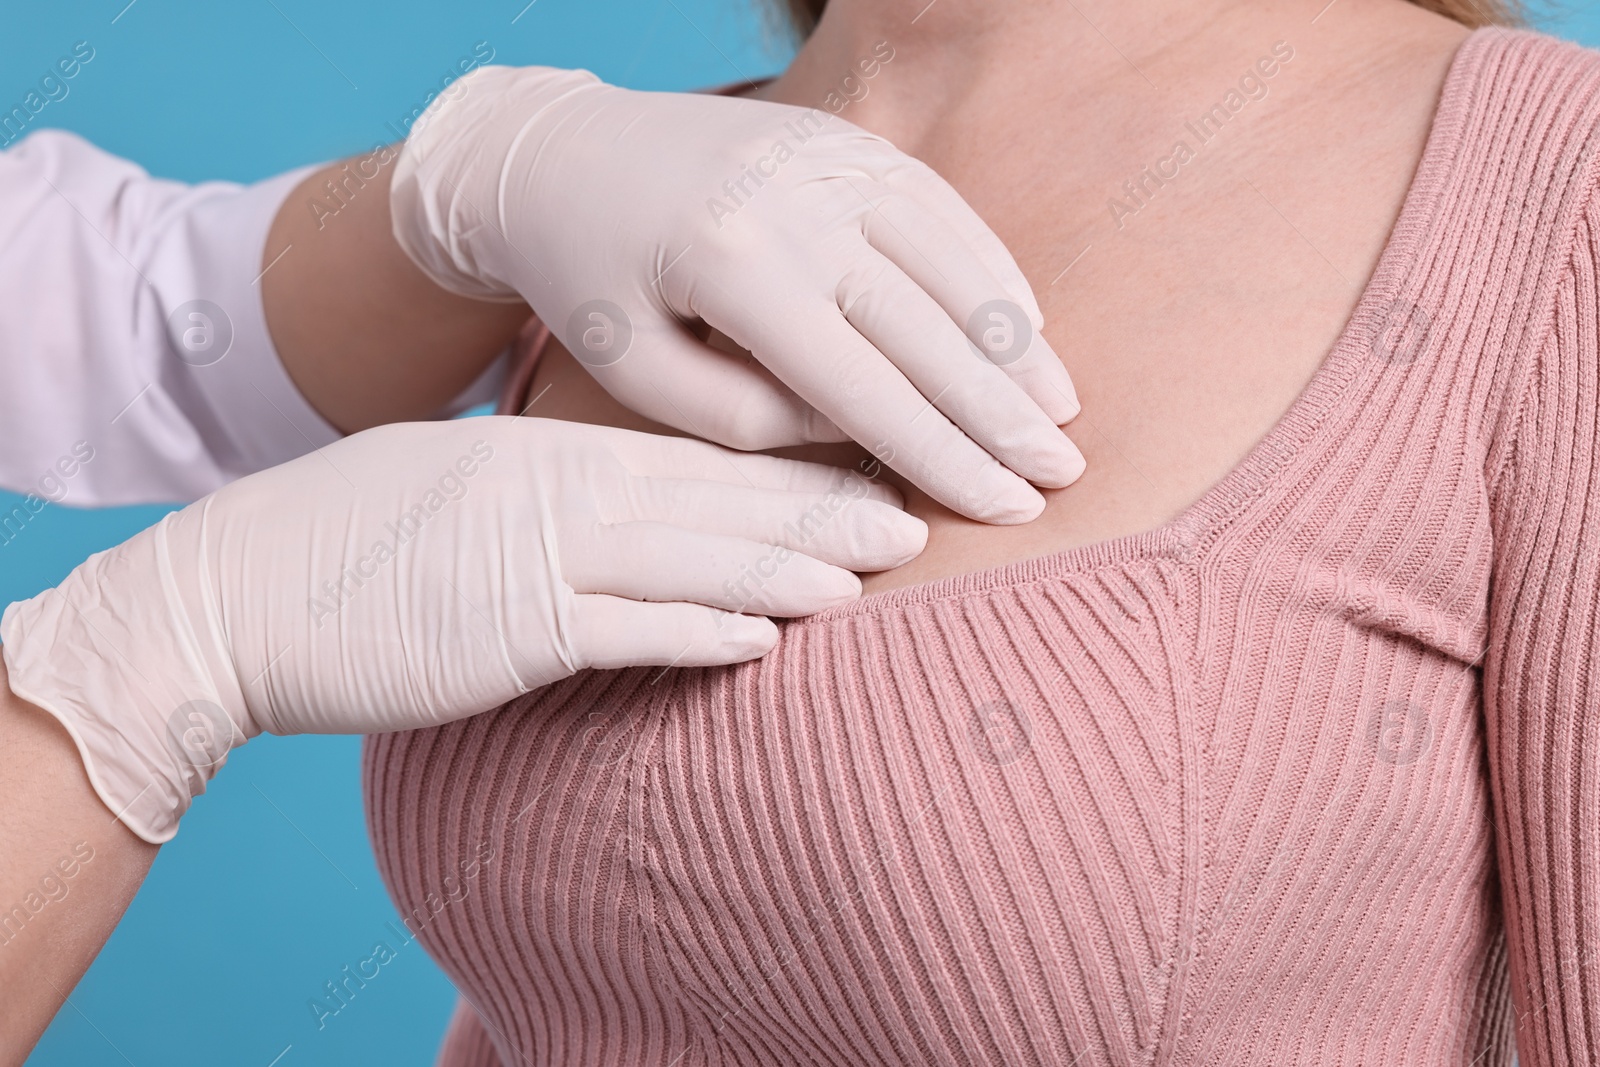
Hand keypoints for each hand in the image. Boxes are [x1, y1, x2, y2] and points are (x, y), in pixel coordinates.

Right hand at [0, 417, 924, 842]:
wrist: (236, 590)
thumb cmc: (350, 537)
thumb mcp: (462, 478)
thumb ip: (554, 486)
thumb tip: (639, 506)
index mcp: (548, 447)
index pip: (699, 453)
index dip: (795, 464)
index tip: (872, 467)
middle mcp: (554, 489)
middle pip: (720, 500)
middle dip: (826, 509)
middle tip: (918, 515)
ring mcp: (532, 557)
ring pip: (692, 559)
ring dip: (789, 568)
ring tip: (874, 573)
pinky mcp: (507, 633)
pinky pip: (625, 633)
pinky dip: (700, 634)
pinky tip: (767, 639)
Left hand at [389, 66, 1083, 522]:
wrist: (559, 152)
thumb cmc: (591, 281)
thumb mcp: (639, 372)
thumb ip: (751, 419)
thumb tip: (863, 434)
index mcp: (734, 267)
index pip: (866, 385)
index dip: (944, 454)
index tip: (1007, 506)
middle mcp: (794, 199)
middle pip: (928, 323)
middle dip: (1002, 409)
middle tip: (1064, 473)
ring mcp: (827, 157)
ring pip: (951, 259)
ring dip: (1013, 341)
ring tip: (1061, 414)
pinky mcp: (843, 137)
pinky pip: (940, 205)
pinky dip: (989, 268)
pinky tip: (1024, 326)